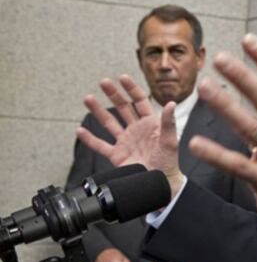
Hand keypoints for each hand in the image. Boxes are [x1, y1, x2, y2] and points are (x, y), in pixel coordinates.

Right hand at [76, 76, 184, 195]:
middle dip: (113, 94)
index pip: (140, 101)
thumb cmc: (169, 162)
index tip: (122, 78)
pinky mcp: (117, 155)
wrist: (161, 183)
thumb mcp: (170, 141)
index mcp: (150, 124)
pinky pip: (100, 145)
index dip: (131, 89)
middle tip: (103, 82)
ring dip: (98, 110)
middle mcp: (136, 130)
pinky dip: (90, 139)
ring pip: (109, 122)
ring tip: (88, 98)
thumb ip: (168, 122)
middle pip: (123, 107)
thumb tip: (171, 103)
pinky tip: (80, 130)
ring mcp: (125, 141)